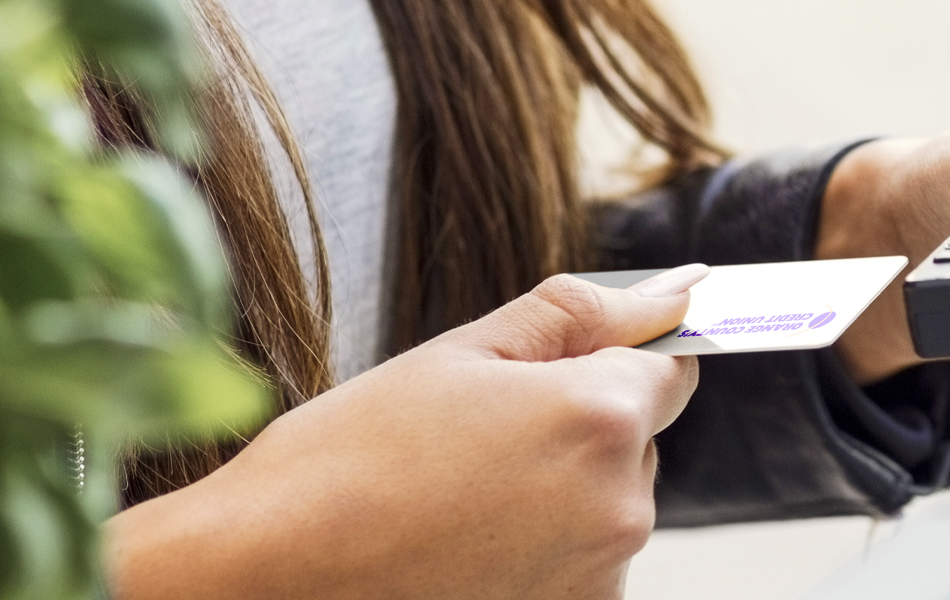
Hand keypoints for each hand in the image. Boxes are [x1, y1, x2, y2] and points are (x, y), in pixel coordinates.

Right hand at [107, 265, 709, 598]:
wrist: (275, 571)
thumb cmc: (348, 461)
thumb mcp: (462, 353)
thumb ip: (579, 315)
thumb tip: (672, 289)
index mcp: (600, 416)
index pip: (674, 366)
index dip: (615, 358)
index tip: (564, 368)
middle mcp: (621, 503)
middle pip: (636, 439)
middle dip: (580, 425)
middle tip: (477, 433)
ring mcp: (601, 572)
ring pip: (607, 502)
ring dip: (559, 490)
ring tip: (458, 494)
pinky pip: (582, 560)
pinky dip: (540, 548)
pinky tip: (464, 541)